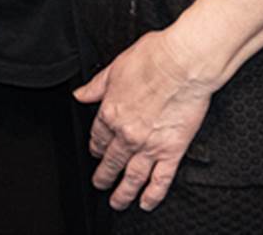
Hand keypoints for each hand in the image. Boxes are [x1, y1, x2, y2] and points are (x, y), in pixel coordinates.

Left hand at [73, 29, 215, 211]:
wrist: (182, 64)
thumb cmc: (153, 59)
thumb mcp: (115, 68)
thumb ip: (97, 86)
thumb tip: (81, 94)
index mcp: (110, 111)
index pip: (98, 137)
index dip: (96, 147)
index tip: (96, 153)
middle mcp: (126, 133)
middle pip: (111, 160)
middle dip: (104, 175)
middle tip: (100, 183)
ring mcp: (148, 145)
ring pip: (131, 177)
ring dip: (122, 192)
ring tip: (117, 202)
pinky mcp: (172, 151)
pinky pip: (160, 180)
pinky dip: (152, 195)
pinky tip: (146, 203)